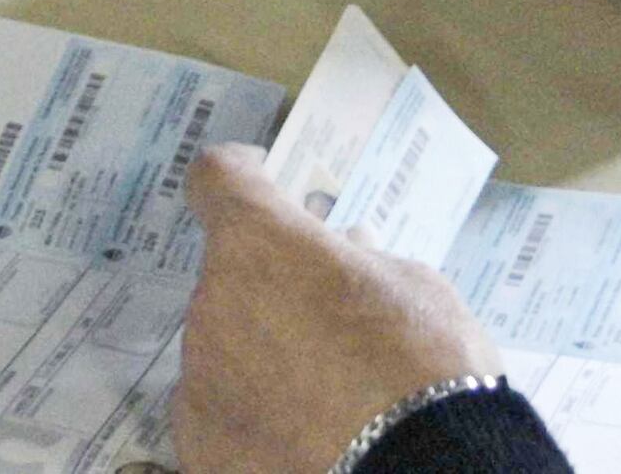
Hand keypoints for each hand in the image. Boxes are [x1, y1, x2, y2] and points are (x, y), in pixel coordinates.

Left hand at [173, 149, 498, 473]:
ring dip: (260, 352)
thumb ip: (360, 260)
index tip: (267, 182)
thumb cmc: (421, 364)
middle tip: (326, 315)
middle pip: (230, 275)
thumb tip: (345, 253)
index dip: (242, 175)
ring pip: (223, 346)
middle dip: (271, 285)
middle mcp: (212, 304)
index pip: (217, 178)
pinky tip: (301, 435)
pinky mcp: (200, 448)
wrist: (415, 469)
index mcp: (259, 244)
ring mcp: (199, 382)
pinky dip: (251, 415)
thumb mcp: (412, 285)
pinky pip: (219, 412)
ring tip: (322, 392)